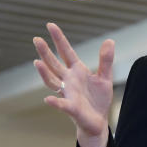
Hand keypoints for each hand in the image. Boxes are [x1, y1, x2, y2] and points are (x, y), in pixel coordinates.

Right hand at [34, 23, 114, 146]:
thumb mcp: (105, 78)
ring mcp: (68, 94)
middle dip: (46, 52)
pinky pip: (62, 105)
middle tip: (37, 39)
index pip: (66, 52)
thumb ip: (105, 60)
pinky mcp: (71, 108)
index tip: (50, 25)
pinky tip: (48, 99)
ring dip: (44, 73)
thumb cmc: (98, 98)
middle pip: (54, 64)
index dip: (59, 39)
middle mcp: (68, 81)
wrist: (97, 121)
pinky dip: (55, 102)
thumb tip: (109, 41)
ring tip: (37, 62)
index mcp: (77, 71)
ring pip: (52, 81)